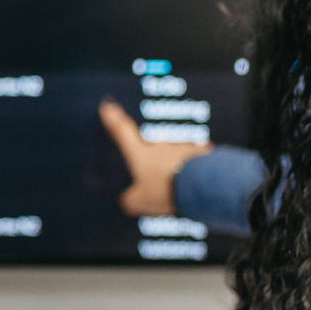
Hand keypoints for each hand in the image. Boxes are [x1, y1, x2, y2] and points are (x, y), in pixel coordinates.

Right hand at [99, 99, 210, 217]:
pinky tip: (196, 186)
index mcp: (139, 153)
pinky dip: (194, 171)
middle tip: (156, 181)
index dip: (113, 119)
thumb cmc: (165, 191)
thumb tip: (127, 199)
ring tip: (179, 189)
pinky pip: (195, 161)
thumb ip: (129, 199)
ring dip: (174, 168)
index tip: (108, 106)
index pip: (122, 132)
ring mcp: (181, 147)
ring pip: (173, 156)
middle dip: (152, 160)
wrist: (201, 187)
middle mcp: (159, 145)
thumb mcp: (139, 202)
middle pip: (150, 148)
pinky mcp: (202, 154)